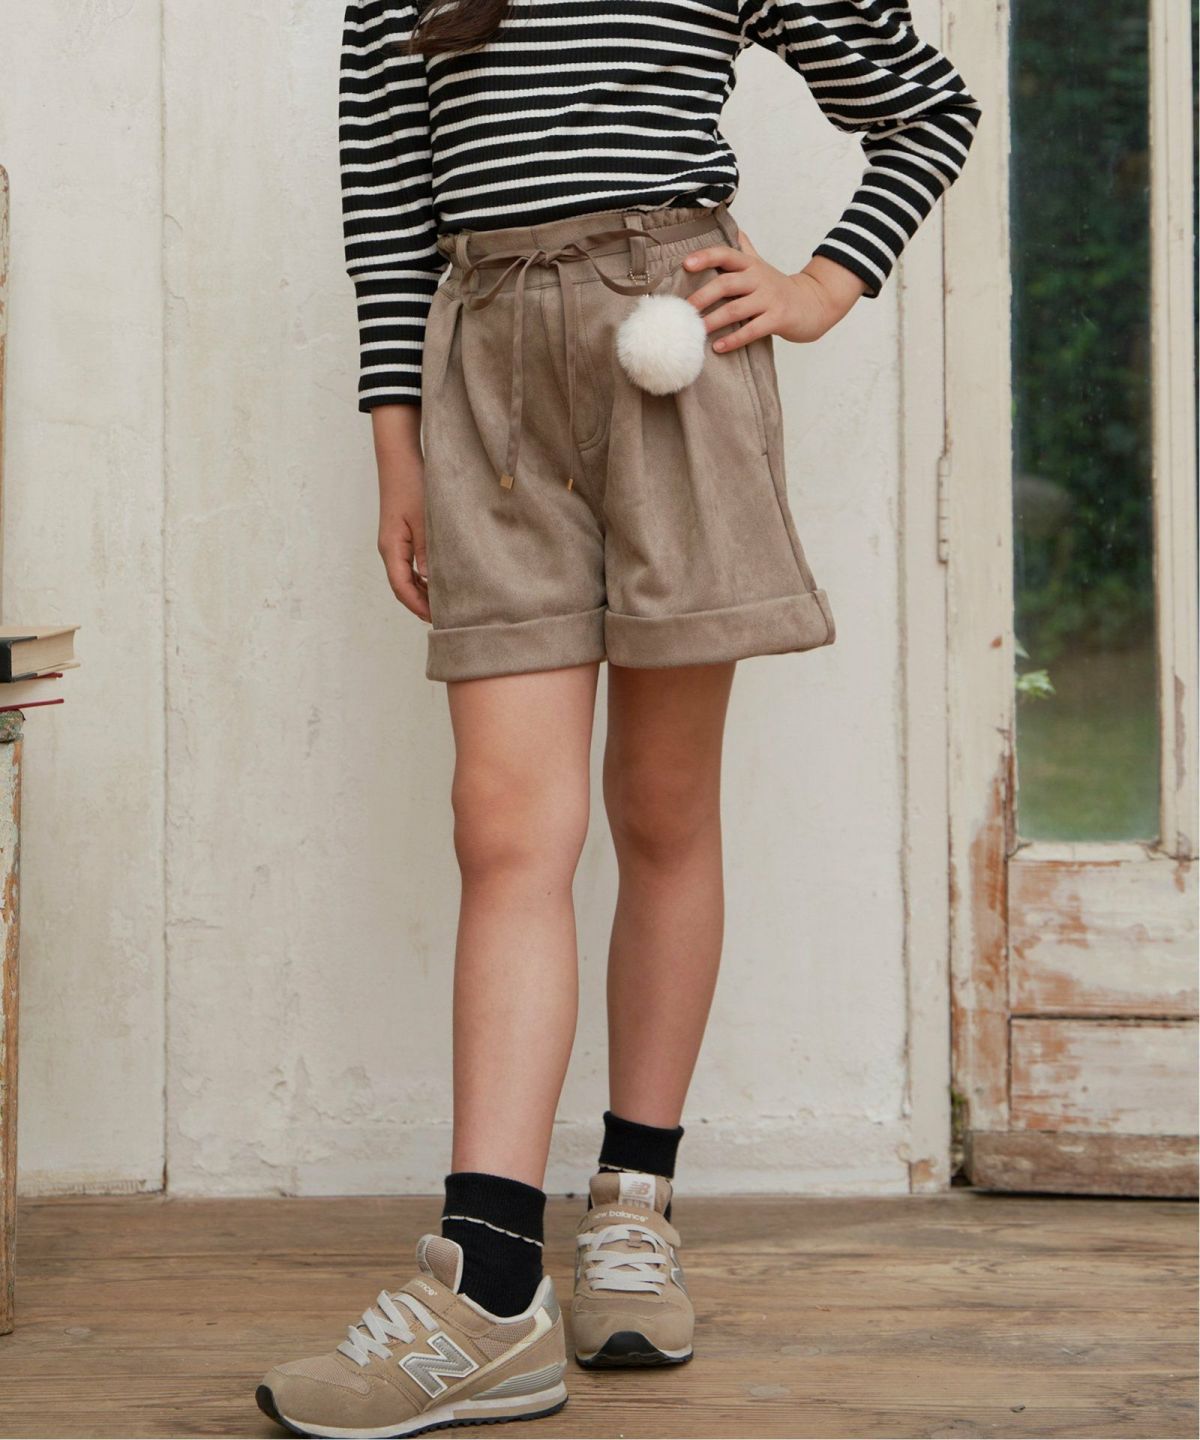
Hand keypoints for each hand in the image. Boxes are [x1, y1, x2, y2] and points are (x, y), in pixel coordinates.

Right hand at [371, 404, 429, 621]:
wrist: (400, 457)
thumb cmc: (413, 484)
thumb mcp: (426, 520)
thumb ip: (430, 552)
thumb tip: (434, 582)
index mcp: (392, 548)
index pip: (402, 588)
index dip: (418, 606)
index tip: (438, 619)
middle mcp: (390, 549)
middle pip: (403, 586)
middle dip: (422, 603)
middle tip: (447, 616)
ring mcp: (395, 543)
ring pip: (407, 576)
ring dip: (424, 590)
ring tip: (447, 602)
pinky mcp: (402, 535)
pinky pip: (411, 564)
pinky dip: (424, 576)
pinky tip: (440, 579)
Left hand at [682, 231, 869, 351]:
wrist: (815, 302)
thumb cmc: (780, 287)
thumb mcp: (762, 266)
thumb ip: (746, 250)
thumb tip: (734, 230)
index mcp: (751, 265)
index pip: (726, 254)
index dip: (705, 257)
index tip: (686, 264)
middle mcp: (759, 279)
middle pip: (726, 283)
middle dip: (702, 296)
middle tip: (683, 310)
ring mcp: (769, 299)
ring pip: (735, 309)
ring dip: (713, 321)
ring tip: (695, 331)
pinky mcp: (778, 319)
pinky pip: (752, 330)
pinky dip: (734, 340)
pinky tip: (718, 347)